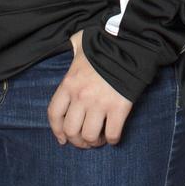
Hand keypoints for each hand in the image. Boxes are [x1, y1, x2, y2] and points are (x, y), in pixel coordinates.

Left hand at [46, 31, 134, 148]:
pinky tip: (113, 136)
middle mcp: (81, 97)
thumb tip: (70, 47)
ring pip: (89, 136)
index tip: (62, 139)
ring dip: (94, 142)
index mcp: (69, 83)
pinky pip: (112, 133)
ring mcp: (99, 103)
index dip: (57, 131)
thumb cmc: (104, 43)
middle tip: (85, 141)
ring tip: (99, 139)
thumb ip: (71, 48)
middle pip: (71, 130)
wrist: (130, 44)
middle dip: (77, 141)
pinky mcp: (119, 108)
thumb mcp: (79, 43)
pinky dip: (112, 139)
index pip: (54, 115)